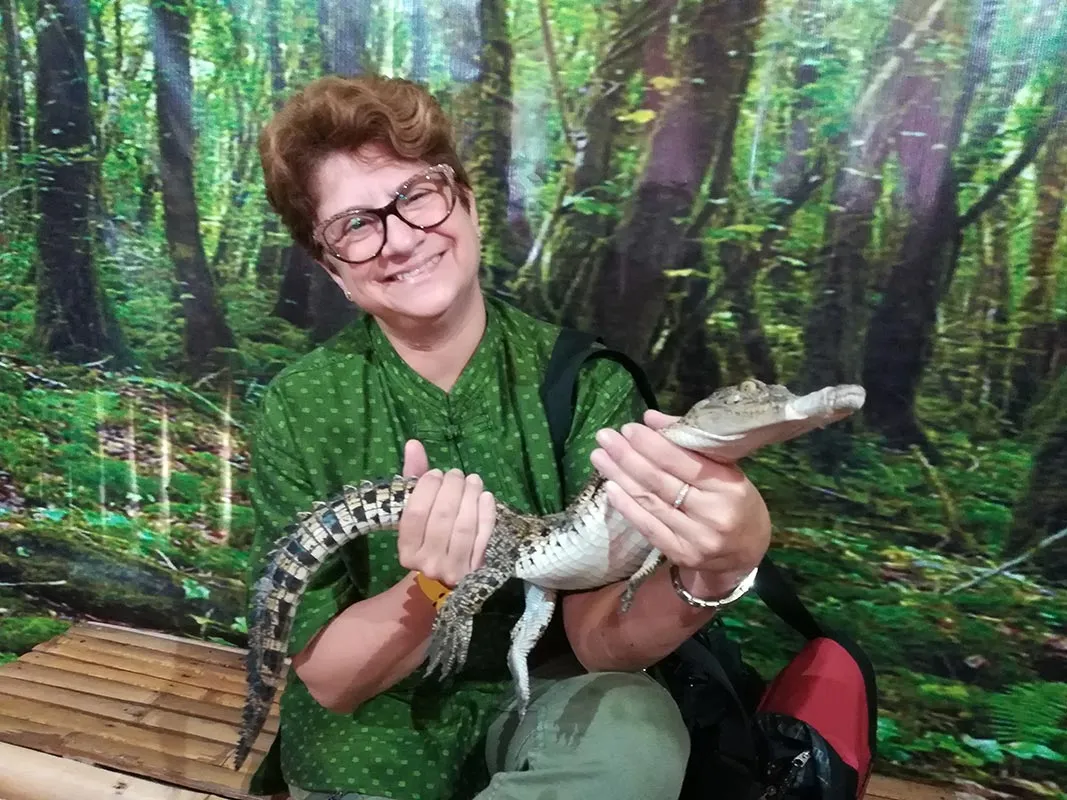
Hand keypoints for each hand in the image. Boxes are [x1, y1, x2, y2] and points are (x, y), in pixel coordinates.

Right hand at [395, 440, 495, 587]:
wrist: (447, 576)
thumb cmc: (428, 536)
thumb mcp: (417, 510)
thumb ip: (413, 478)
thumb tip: (414, 444)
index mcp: (406, 551)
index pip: (416, 514)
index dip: (427, 489)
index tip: (436, 473)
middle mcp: (427, 563)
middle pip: (442, 518)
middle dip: (452, 488)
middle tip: (457, 474)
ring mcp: (453, 569)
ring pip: (464, 526)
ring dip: (471, 497)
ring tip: (473, 480)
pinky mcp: (475, 570)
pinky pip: (484, 536)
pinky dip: (487, 513)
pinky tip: (486, 496)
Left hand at [590, 409, 770, 597]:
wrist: (746, 552)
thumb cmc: (734, 501)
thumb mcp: (725, 469)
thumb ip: (689, 444)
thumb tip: (650, 419)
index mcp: (728, 487)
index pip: (683, 462)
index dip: (652, 445)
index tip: (629, 429)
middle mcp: (713, 514)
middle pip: (660, 481)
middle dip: (628, 457)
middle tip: (605, 438)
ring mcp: (695, 538)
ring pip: (650, 502)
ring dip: (619, 477)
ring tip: (600, 457)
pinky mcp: (680, 554)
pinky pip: (647, 527)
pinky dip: (626, 506)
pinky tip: (610, 487)